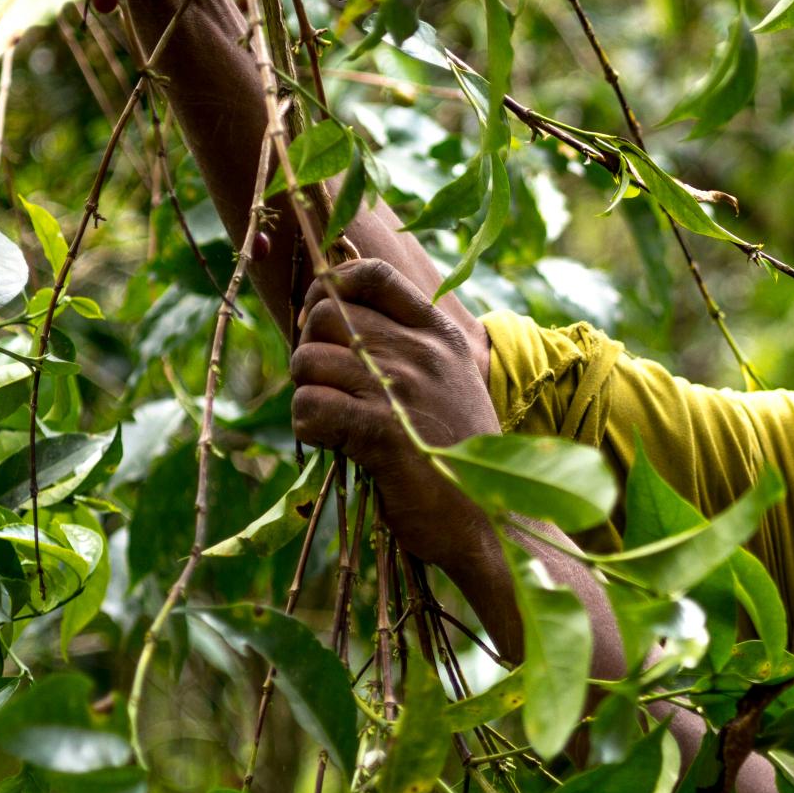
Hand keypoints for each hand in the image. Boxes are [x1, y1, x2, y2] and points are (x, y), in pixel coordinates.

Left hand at [291, 259, 501, 571]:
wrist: (488, 519)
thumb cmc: (458, 453)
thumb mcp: (448, 382)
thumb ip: (407, 345)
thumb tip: (334, 311)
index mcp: (440, 334)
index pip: (372, 273)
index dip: (332, 286)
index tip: (324, 321)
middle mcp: (422, 352)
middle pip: (326, 314)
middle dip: (309, 347)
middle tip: (325, 384)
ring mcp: (402, 389)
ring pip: (308, 360)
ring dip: (306, 390)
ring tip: (333, 418)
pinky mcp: (381, 432)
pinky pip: (309, 406)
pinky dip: (307, 425)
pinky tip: (332, 443)